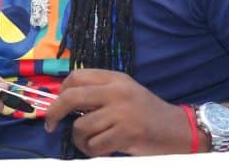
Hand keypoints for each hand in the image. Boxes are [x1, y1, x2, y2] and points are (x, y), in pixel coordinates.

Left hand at [44, 69, 193, 156]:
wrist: (178, 130)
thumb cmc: (147, 113)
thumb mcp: (125, 93)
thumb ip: (100, 92)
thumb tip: (64, 101)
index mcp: (115, 79)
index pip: (76, 76)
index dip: (61, 91)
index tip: (57, 104)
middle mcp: (117, 92)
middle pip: (71, 97)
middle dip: (54, 113)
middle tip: (50, 125)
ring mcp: (121, 113)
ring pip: (81, 127)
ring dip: (80, 140)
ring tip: (92, 142)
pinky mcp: (126, 134)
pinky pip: (94, 145)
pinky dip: (93, 151)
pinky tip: (103, 150)